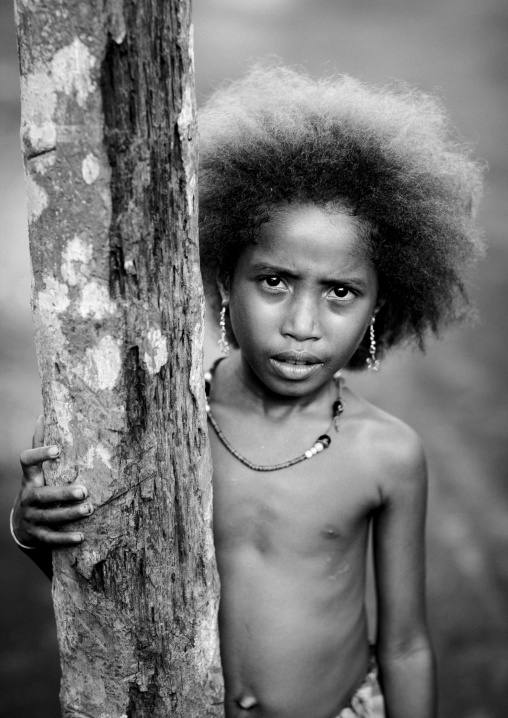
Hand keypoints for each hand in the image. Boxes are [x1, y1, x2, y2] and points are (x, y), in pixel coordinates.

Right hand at [11, 415, 92, 547]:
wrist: (22, 523)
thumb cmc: (37, 487)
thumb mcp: (36, 469)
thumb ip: (40, 443)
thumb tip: (43, 414)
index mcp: (30, 478)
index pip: (27, 462)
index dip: (40, 454)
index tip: (57, 449)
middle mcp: (28, 497)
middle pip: (43, 495)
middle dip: (63, 493)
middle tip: (84, 490)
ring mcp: (31, 517)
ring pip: (50, 517)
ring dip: (70, 515)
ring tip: (89, 509)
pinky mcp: (36, 535)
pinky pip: (50, 538)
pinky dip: (65, 539)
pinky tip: (81, 537)